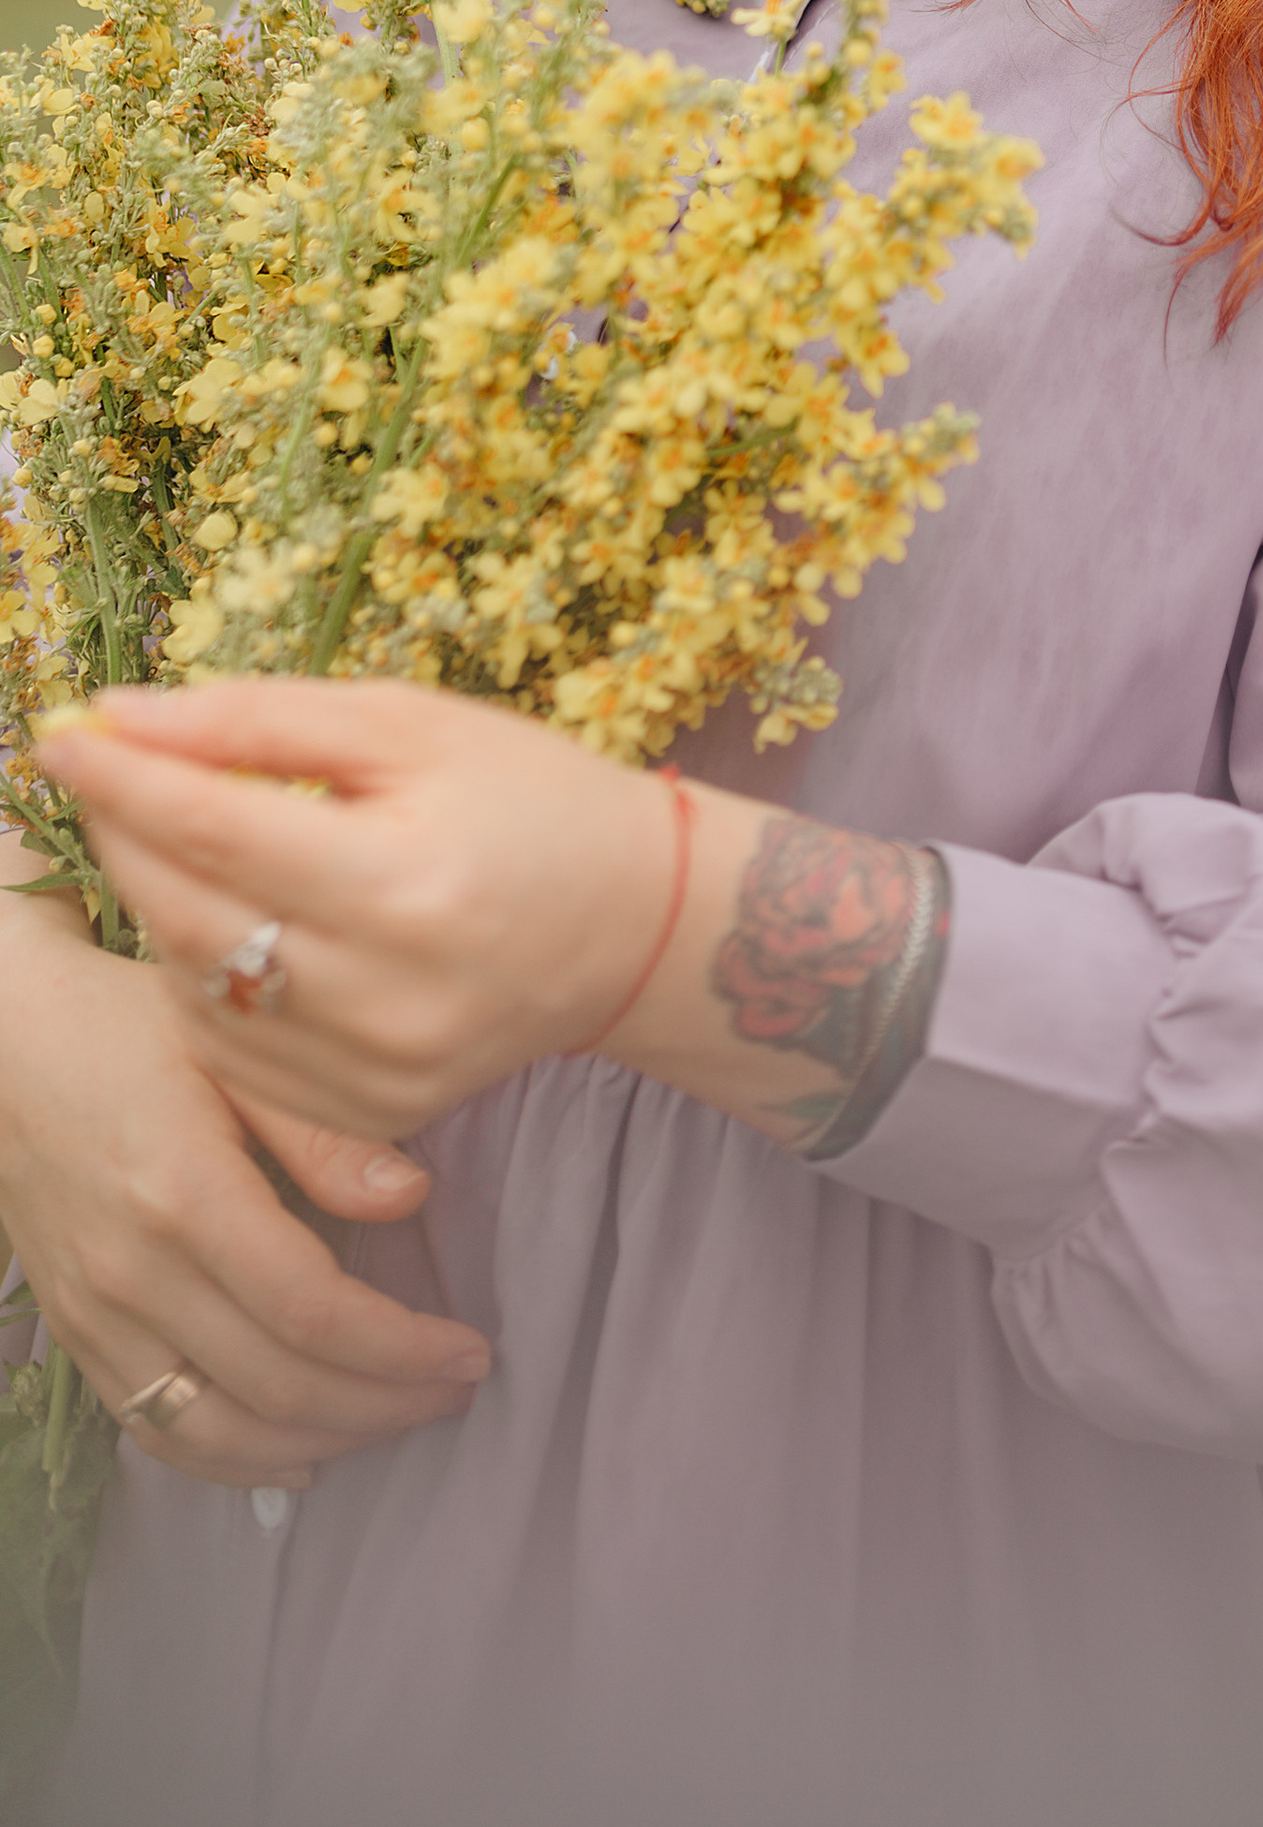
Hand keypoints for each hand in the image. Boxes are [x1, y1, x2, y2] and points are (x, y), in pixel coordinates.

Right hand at [0, 906, 493, 1489]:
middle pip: (276, 1386)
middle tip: (455, 1391)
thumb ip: (325, 1130)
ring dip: (320, 1444)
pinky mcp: (77, 1333)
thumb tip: (413, 1199)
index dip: (402, 1350)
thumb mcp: (238, 1049)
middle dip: (383, 1404)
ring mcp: (96, 1315)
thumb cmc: (130, 1028)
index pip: (313, 1313)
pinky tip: (298, 1452)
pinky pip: (156, 1430)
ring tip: (395, 1420)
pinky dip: (233, 1461)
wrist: (8, 1045)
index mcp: (186, 1195)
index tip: (469, 1352)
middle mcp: (134, 1273)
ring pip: (217, 1432)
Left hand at [37, 681, 675, 1149]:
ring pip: (197, 991)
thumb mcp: (415, 725)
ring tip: (176, 842)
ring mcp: (375, 1069)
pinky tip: (229, 926)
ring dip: (159, 908)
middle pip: (188, 914)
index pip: (213, 824)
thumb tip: (125, 714)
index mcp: (402, 880)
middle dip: (125, 836)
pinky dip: (206, 983)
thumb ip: (265, 718)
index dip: (121, 776)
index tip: (60, 733)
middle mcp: (384, 992)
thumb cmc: (529, 797)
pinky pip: (236, 1052)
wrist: (637, 924)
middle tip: (107, 777)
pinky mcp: (369, 1112)